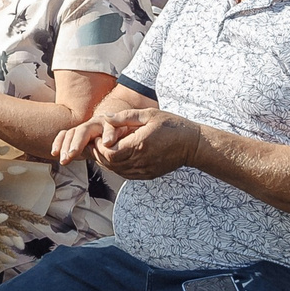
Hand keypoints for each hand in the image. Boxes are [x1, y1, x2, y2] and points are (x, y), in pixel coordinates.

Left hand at [71, 107, 201, 180]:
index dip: (99, 145)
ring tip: (105, 147)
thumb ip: (125, 117)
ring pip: (115, 170)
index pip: (109, 152)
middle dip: (99, 153)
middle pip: (109, 163)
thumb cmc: (172, 126)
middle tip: (97, 141)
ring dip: (106, 160)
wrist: (192, 145)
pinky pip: (125, 174)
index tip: (100, 135)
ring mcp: (144, 171)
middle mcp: (140, 161)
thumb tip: (105, 117)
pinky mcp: (147, 175)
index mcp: (139, 145)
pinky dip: (116, 166)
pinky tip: (117, 155)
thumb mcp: (149, 115)